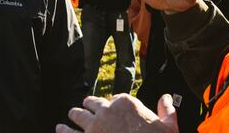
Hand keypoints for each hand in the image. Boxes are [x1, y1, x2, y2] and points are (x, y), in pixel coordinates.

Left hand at [56, 94, 177, 132]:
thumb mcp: (169, 126)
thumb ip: (167, 110)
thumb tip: (166, 98)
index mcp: (126, 103)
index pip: (114, 99)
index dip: (112, 103)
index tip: (111, 107)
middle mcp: (107, 111)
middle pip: (93, 103)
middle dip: (89, 105)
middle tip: (85, 107)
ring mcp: (94, 126)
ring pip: (78, 115)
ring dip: (74, 115)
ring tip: (70, 115)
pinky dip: (64, 131)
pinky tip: (60, 129)